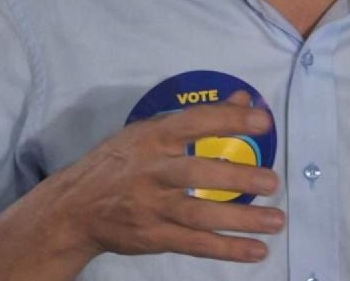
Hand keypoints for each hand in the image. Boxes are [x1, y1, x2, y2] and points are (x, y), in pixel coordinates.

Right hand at [0, 90, 284, 280]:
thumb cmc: (119, 162)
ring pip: (200, 214)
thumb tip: (244, 98)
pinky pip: (195, 244)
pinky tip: (256, 250)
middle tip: (272, 181)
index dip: (228, 119)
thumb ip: (199, 118)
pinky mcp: (153, 236)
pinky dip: (227, 249)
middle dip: (237, 177)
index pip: (194, 123)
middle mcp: (151, 170)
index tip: (263, 120)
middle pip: (197, 173)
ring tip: (276, 220)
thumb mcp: (149, 131)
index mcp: (152, 137)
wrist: (74, 207)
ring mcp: (151, 207)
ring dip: (241, 219)